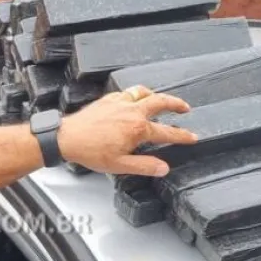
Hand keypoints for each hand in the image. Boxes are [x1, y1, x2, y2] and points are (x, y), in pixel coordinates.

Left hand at [57, 85, 197, 176]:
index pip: (167, 132)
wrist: (67, 138)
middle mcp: (132, 112)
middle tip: (185, 108)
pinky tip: (134, 98)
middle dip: (176, 104)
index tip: (192, 137)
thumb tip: (163, 168)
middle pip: (161, 102)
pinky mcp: (108, 99)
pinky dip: (136, 93)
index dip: (182, 136)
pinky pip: (127, 92)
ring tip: (162, 99)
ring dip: (156, 95)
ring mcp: (120, 102)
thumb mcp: (120, 165)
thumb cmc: (91, 152)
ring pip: (144, 93)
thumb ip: (144, 166)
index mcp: (138, 129)